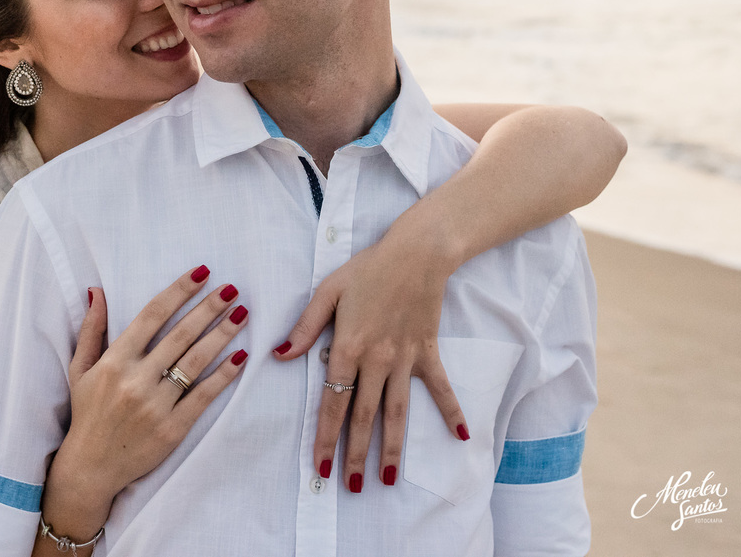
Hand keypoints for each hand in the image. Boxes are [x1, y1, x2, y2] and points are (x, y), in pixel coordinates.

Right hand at [42, 266, 248, 532]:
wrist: (91, 467)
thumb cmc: (87, 413)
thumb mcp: (80, 369)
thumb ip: (92, 329)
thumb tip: (96, 290)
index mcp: (114, 361)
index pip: (152, 315)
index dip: (179, 291)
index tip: (202, 274)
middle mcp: (135, 380)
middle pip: (180, 335)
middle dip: (209, 308)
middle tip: (231, 289)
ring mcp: (155, 405)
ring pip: (195, 362)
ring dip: (221, 334)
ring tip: (242, 314)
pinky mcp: (172, 429)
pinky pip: (203, 396)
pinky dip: (224, 375)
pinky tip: (240, 357)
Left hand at [271, 235, 466, 491]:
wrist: (416, 254)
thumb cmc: (367, 269)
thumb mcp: (327, 292)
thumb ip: (305, 327)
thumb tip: (280, 356)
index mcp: (348, 347)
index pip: (333, 401)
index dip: (326, 436)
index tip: (322, 465)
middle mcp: (377, 360)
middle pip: (363, 416)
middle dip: (356, 454)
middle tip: (351, 486)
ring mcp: (405, 359)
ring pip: (397, 411)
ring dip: (393, 446)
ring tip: (388, 479)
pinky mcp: (427, 352)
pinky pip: (440, 388)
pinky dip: (451, 411)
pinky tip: (461, 437)